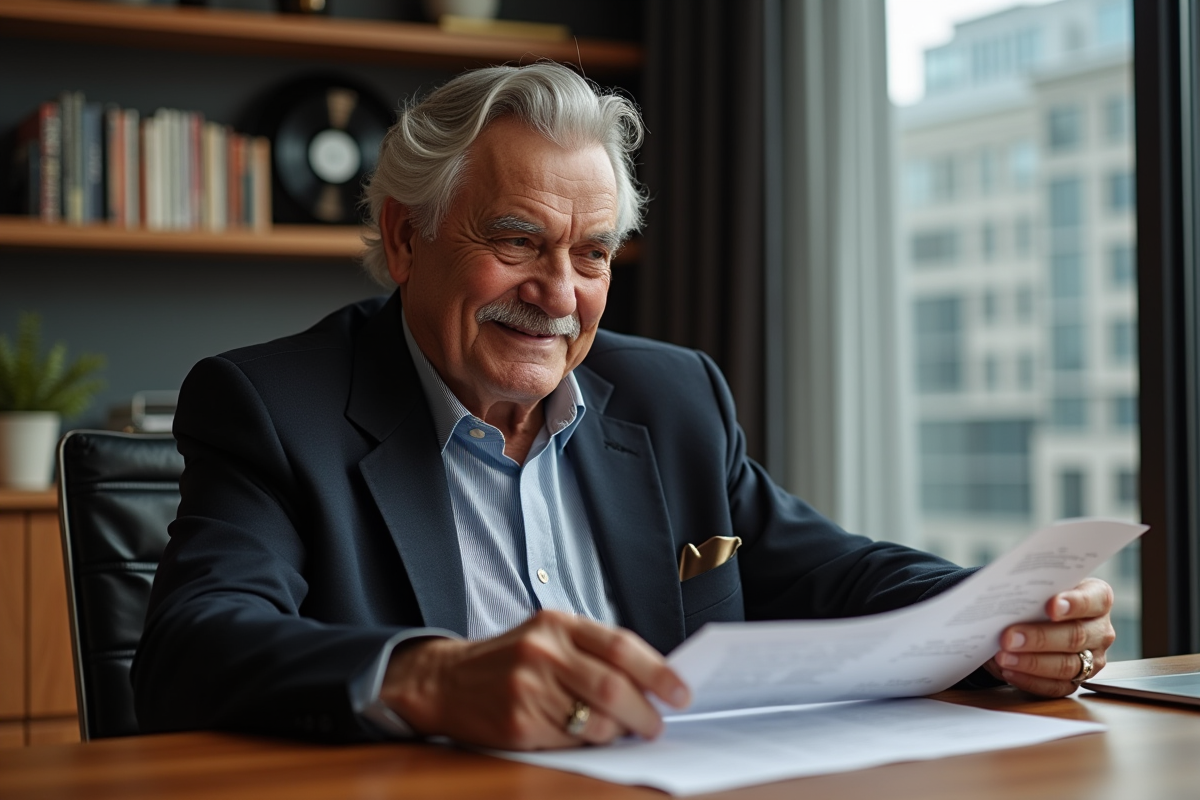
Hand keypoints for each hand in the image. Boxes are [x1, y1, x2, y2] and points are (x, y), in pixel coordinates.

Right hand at [378, 610, 690, 749]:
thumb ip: (594, 652)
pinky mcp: (517, 722)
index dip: (658, 672)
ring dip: (616, 732)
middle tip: (656, 725)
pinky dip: (586, 742)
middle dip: (645, 713)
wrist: (447, 681)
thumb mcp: (549, 636)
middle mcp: (543, 651)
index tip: (681, 692)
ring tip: (618, 731)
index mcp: (557, 624)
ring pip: (595, 721)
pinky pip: (569, 741)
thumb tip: (653, 682)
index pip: (621, 646)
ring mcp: (528, 687)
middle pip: (613, 688)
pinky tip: (582, 735)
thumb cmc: (511, 660)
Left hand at [986, 577, 1115, 696]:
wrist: (1037, 615)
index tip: (1051, 607)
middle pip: (1076, 636)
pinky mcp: (1077, 680)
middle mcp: (1100, 630)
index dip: (1075, 604)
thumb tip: (1005, 596)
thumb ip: (1034, 589)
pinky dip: (1030, 680)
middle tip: (1009, 637)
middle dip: (1039, 637)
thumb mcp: (1041, 586)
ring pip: (1067, 665)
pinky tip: (1009, 672)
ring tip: (1003, 657)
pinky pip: (1056, 687)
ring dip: (1031, 663)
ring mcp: (1093, 658)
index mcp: (1098, 599)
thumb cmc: (1041, 596)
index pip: (1095, 600)